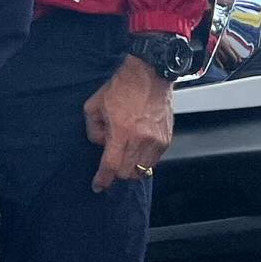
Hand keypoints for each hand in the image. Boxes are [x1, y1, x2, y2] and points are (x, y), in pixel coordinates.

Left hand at [84, 55, 173, 192]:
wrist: (149, 75)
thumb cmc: (121, 88)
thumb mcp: (93, 106)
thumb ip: (93, 130)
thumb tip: (101, 145)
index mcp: (121, 131)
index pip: (111, 165)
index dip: (103, 179)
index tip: (98, 186)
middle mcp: (141, 139)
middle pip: (127, 173)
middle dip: (116, 172)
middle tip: (112, 157)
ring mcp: (156, 141)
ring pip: (142, 170)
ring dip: (131, 167)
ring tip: (125, 151)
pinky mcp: (166, 140)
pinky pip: (154, 161)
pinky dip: (143, 160)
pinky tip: (137, 147)